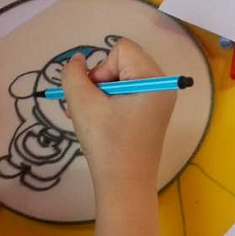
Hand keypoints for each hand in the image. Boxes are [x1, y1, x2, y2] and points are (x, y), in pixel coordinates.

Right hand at [61, 39, 175, 193]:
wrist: (124, 185)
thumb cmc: (106, 143)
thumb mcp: (82, 104)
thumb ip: (73, 75)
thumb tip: (77, 61)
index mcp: (153, 79)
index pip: (121, 49)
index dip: (101, 68)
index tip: (95, 95)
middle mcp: (162, 86)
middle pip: (122, 62)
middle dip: (99, 81)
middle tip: (87, 107)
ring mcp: (158, 101)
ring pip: (121, 79)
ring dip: (99, 94)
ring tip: (87, 117)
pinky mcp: (151, 114)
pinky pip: (127, 94)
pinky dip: (109, 103)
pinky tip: (97, 122)